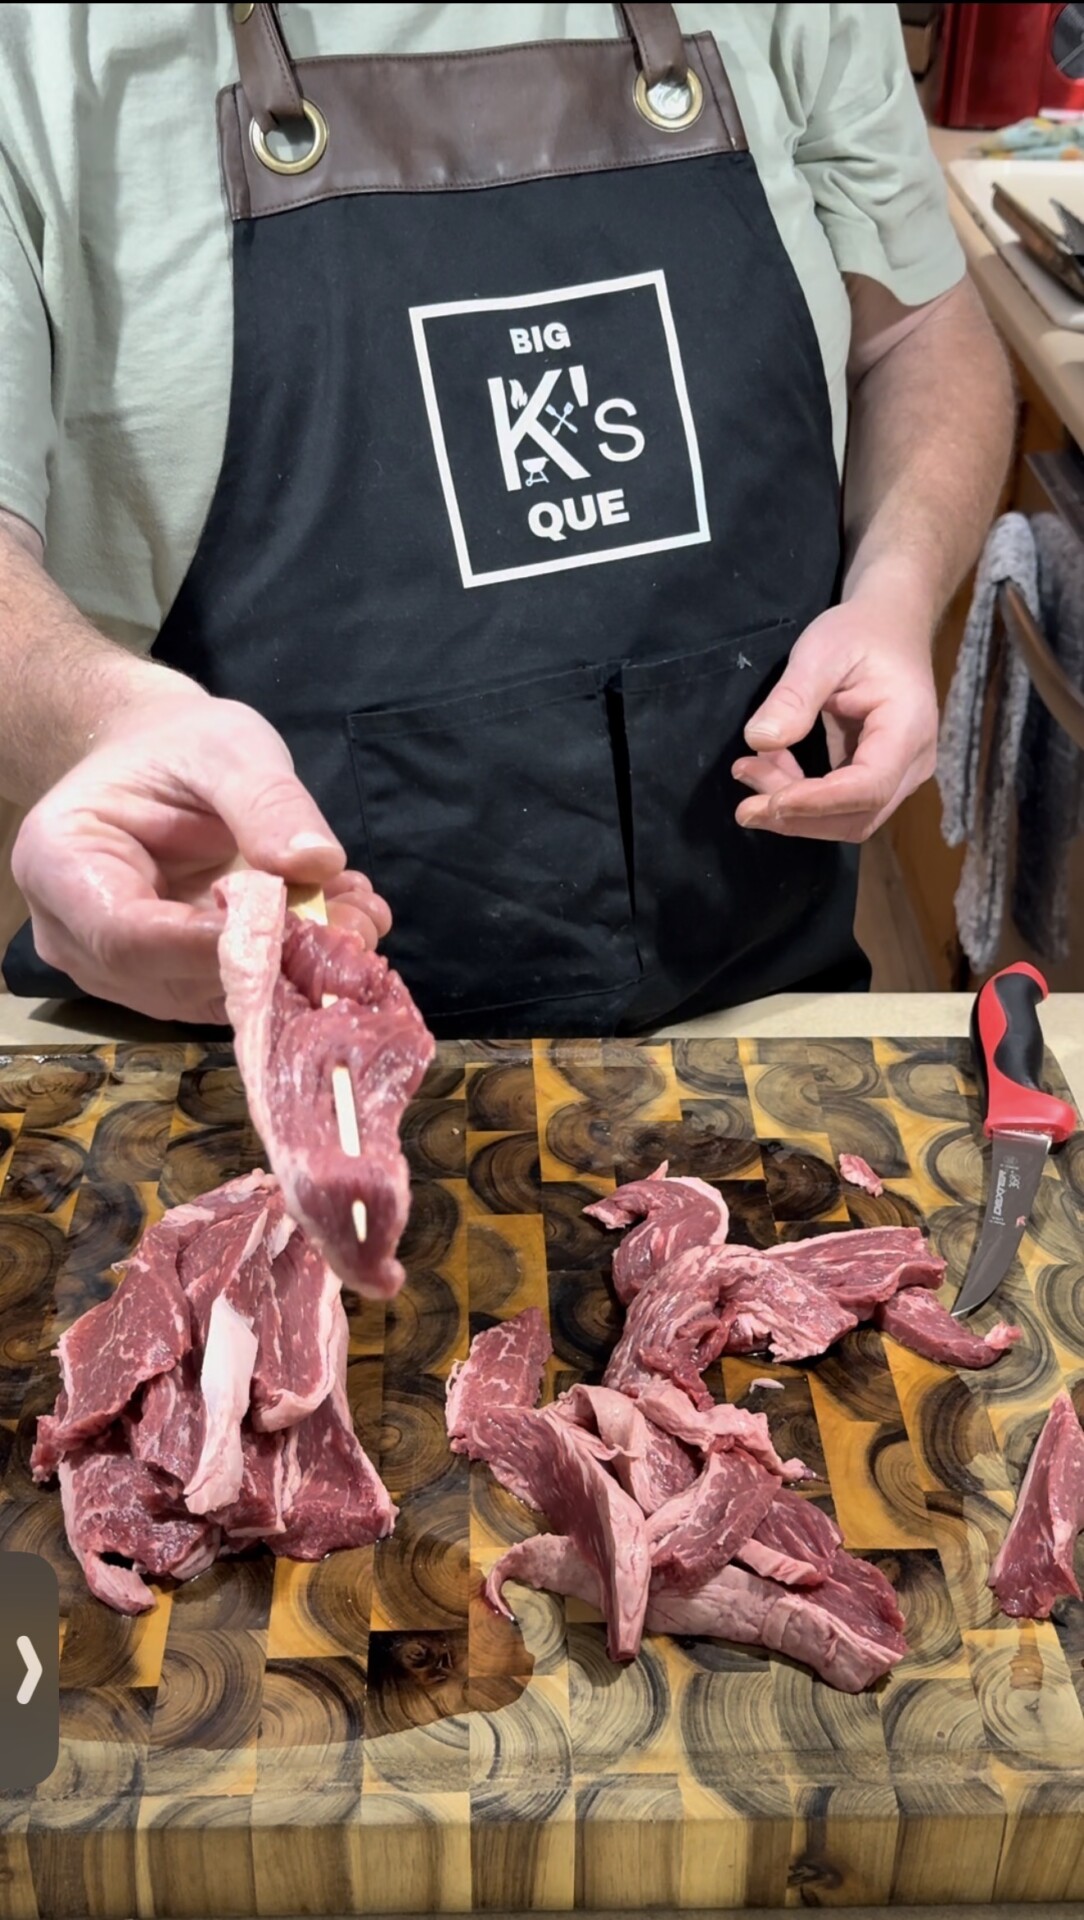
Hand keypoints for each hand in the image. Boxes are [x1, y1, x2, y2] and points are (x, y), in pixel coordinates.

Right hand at [12, 686, 390, 1023]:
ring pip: (211, 998)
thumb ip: (267, 803)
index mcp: (61, 862)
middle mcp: (76, 932)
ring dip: (296, 968)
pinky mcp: (170, 981)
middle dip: (272, 961)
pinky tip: (342, 919)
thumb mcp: (228, 748)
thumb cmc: (178, 744)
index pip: (125, 934)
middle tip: (356, 923)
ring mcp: (121, 968)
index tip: (292, 928)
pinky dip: (294, 965)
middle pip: (170, 980)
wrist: (160, 758)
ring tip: (359, 912)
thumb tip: (315, 862)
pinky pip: (233, 991)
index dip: (210, 944)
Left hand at [731, 579, 938, 842]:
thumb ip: (794, 696)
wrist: (890, 627)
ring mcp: (899, 776)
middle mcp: (913, 762)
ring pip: (847, 820)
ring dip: (794, 811)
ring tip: (749, 772)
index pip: (869, 787)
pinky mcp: (878, 779)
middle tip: (744, 805)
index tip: (770, 802)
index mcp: (908, 728)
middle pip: (858, 816)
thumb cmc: (861, 633)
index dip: (818, 802)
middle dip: (797, 816)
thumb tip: (759, 740)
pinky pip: (841, 807)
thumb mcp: (822, 650)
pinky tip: (769, 768)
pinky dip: (801, 799)